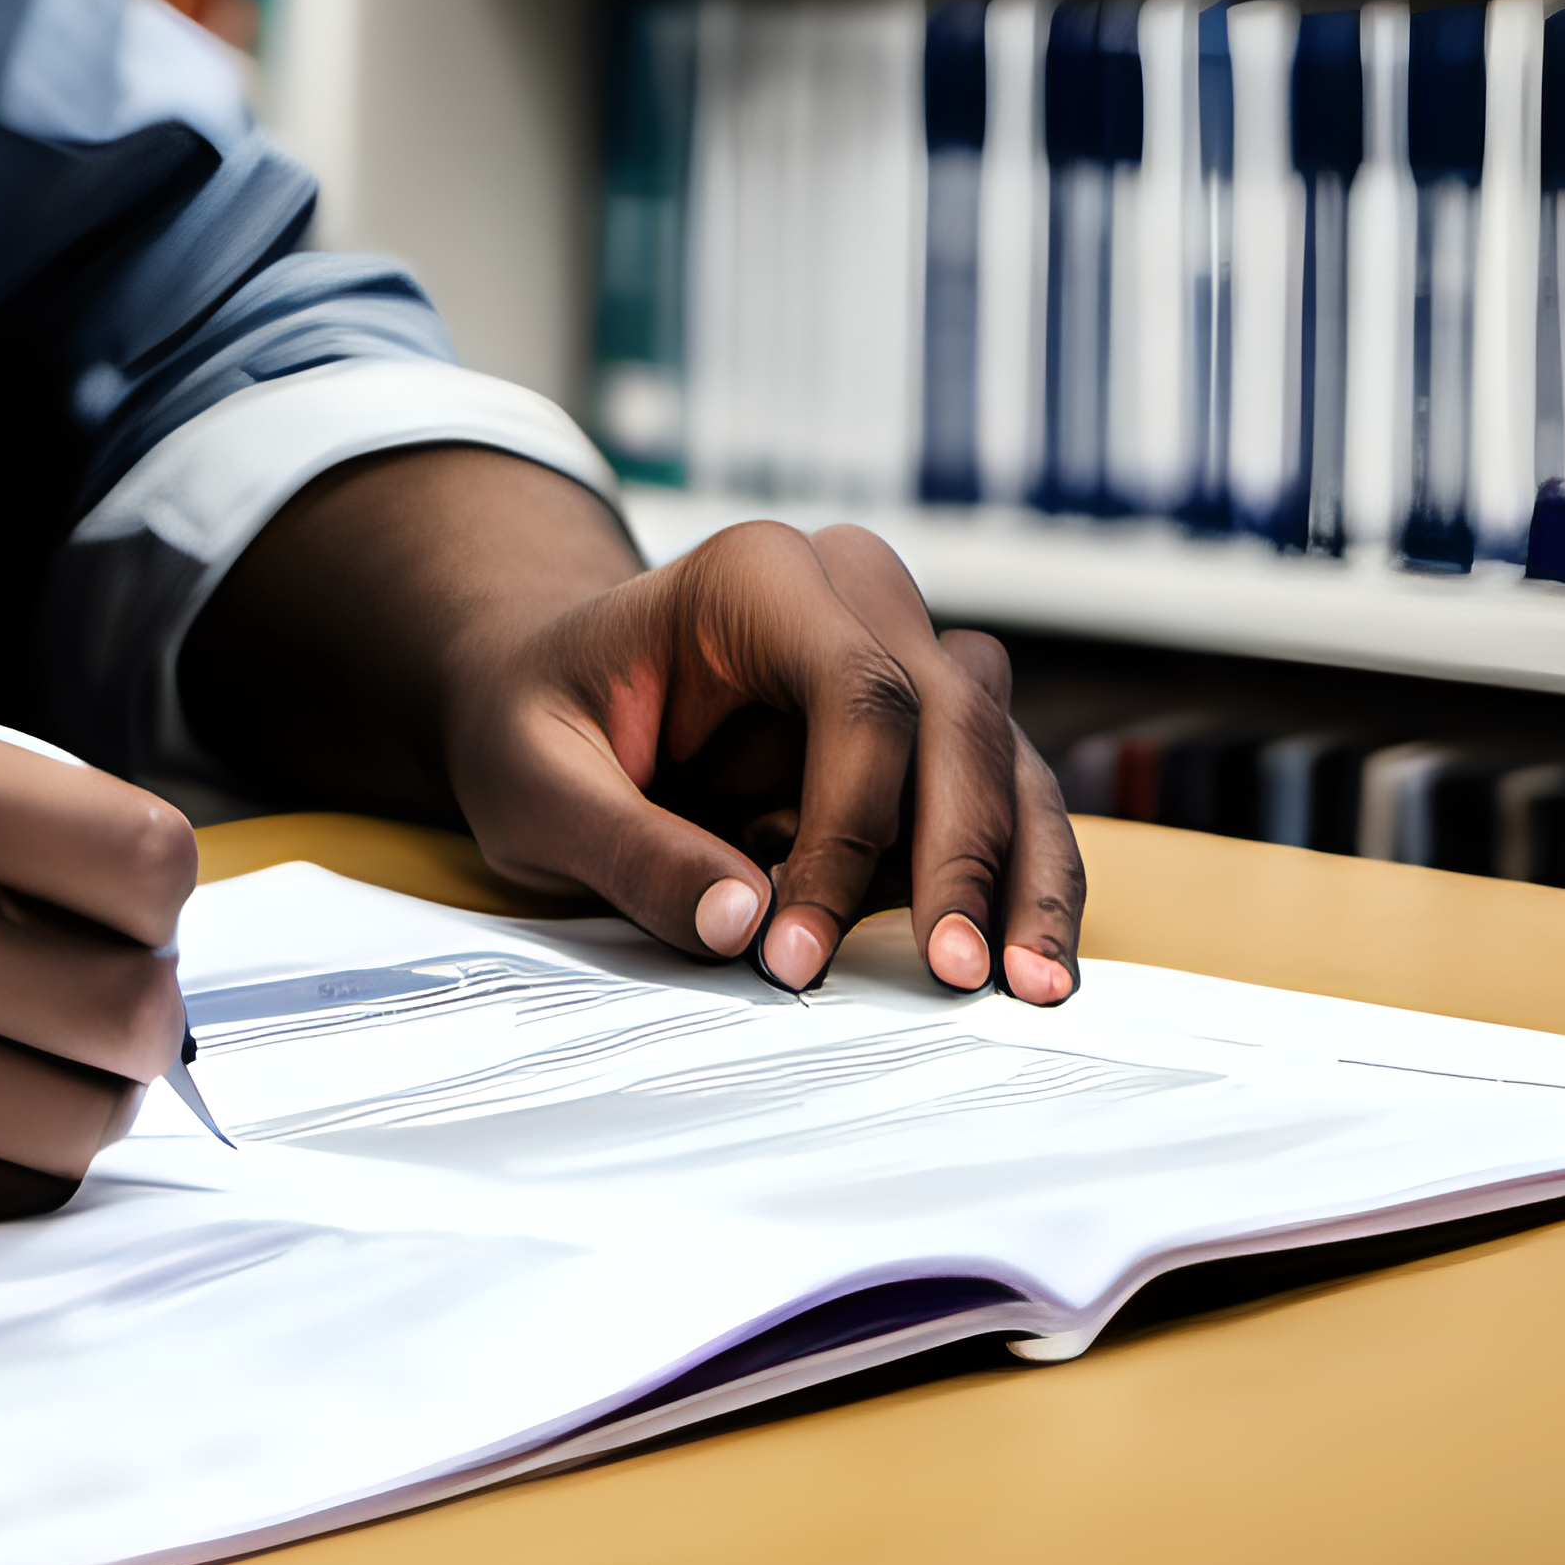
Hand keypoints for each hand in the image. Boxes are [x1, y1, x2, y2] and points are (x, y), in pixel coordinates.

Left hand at [182, 452, 1083, 1002]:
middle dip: (962, 855)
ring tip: (1030, 989)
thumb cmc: (538, 723)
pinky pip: (1007, 799)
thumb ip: (627, 849)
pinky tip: (1030, 967)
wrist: (551, 701)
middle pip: (953, 716)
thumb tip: (738, 925)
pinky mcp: (928, 738)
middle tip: (953, 980)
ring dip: (1025, 872)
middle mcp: (851, 595)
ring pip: (1005, 754)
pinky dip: (1026, 880)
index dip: (850, 826)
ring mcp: (902, 657)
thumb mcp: (534, 784)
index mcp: (755, 575)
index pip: (854, 691)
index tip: (799, 954)